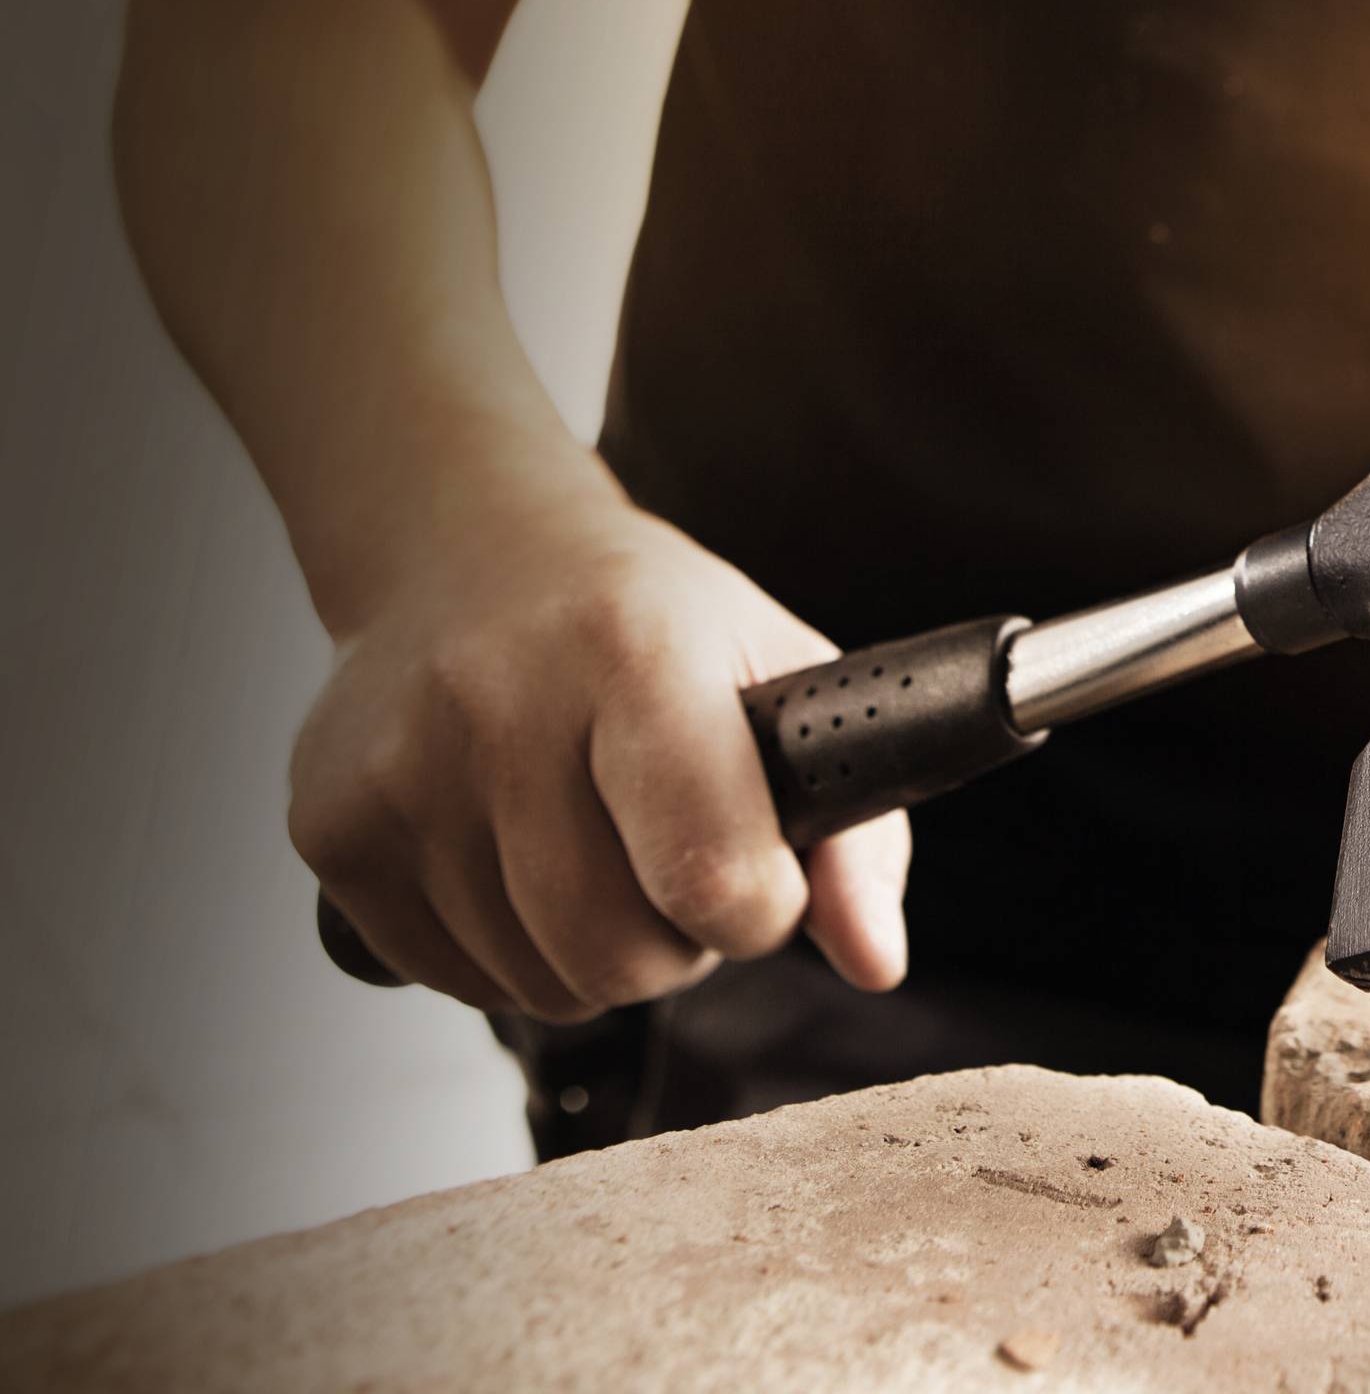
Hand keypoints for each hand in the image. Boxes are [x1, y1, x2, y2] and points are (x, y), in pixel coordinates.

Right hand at [289, 471, 910, 1020]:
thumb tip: (874, 959)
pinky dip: (506, 952)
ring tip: (593, 845)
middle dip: (674, 943)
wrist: (467, 550)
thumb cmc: (644, 620)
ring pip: (536, 985)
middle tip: (672, 859)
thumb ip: (854, 835)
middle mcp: (502, 701)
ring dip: (589, 950)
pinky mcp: (329, 825)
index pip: (709, 869)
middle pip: (618, 956)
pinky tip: (515, 857)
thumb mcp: (781, 681)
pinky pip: (451, 980)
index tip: (762, 876)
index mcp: (636, 653)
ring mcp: (402, 767)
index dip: (758, 910)